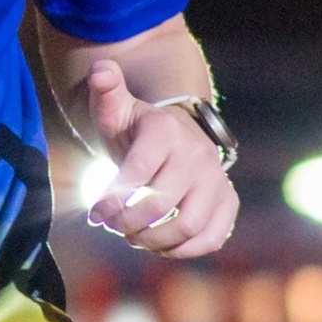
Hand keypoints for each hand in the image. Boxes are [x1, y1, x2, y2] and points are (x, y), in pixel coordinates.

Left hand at [81, 62, 239, 260]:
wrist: (173, 135)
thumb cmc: (135, 128)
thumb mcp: (115, 107)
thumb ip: (105, 90)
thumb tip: (100, 70)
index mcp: (166, 132)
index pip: (138, 173)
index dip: (112, 200)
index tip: (94, 214)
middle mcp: (198, 155)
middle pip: (160, 206)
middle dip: (127, 223)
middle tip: (111, 226)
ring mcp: (216, 180)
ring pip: (187, 227)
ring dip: (152, 241)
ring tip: (131, 236)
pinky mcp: (227, 202)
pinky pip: (211, 239)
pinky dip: (182, 250)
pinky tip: (157, 245)